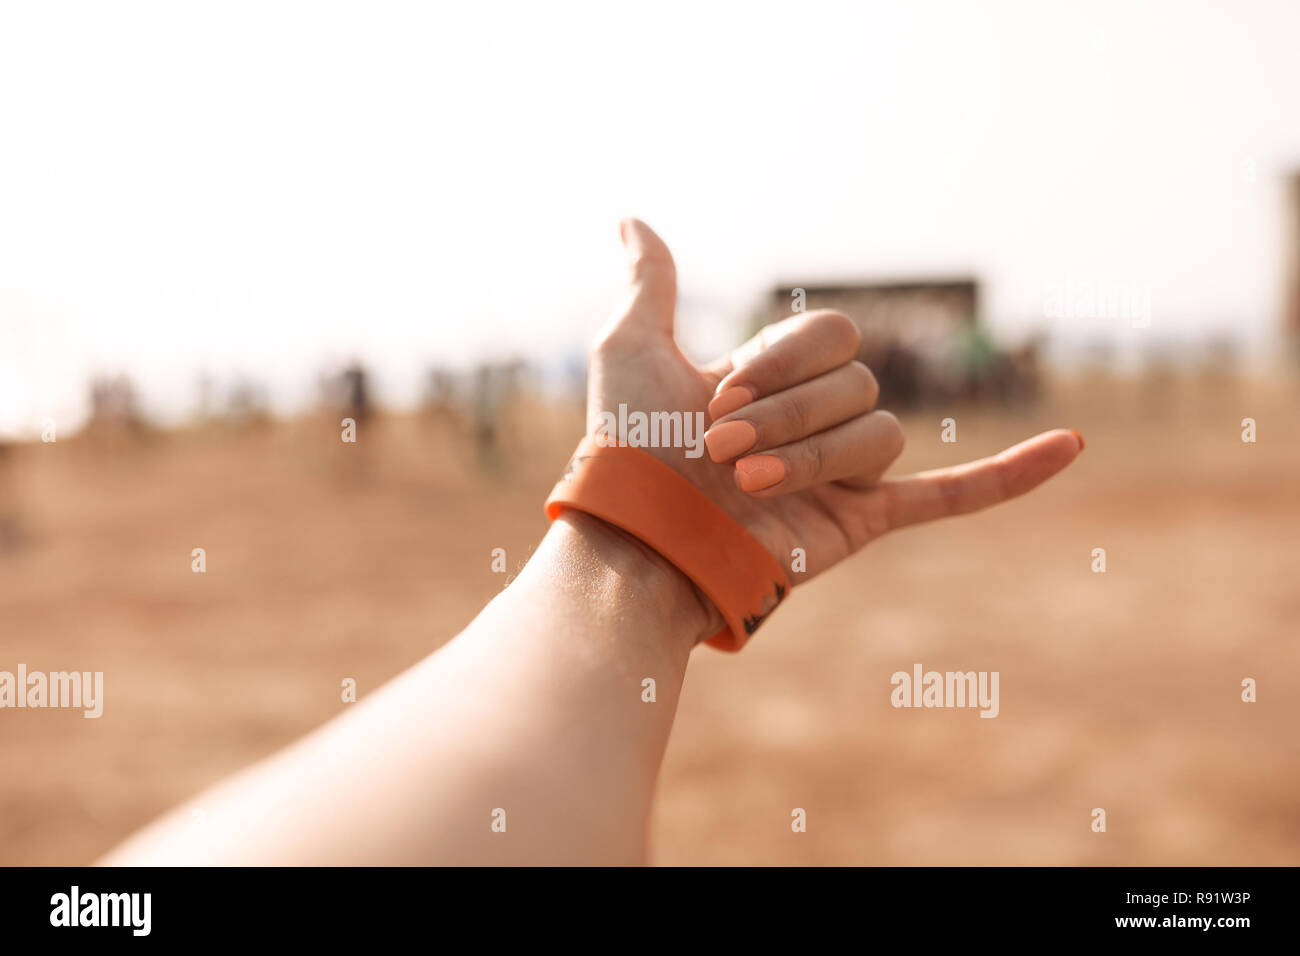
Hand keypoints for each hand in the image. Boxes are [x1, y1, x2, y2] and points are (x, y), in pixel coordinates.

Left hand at [586, 219, 1082, 624]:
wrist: (639, 543)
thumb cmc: (627, 452)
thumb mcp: (631, 350)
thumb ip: (650, 285)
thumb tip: (633, 218)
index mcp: (777, 378)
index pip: (831, 336)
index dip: (784, 360)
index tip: (717, 395)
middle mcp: (814, 421)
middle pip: (858, 384)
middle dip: (790, 413)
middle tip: (722, 448)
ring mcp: (841, 474)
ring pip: (881, 434)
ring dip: (815, 456)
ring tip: (750, 484)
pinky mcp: (860, 523)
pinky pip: (950, 495)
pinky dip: (1011, 474)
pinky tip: (1070, 446)